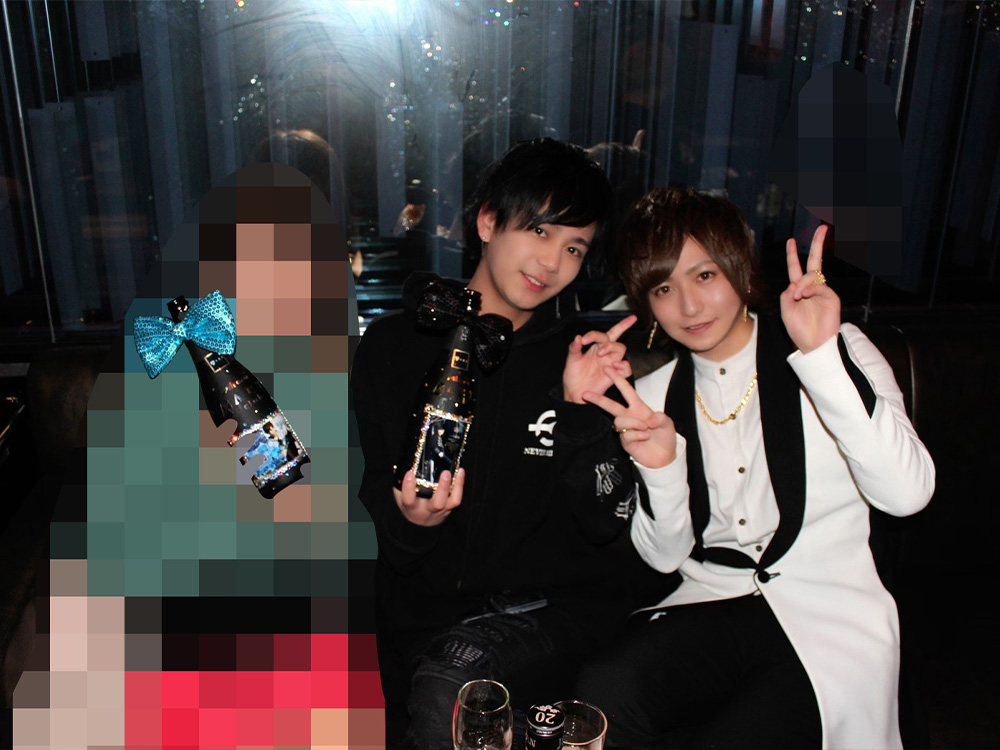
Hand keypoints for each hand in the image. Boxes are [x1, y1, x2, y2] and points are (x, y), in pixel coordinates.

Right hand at [393, 468, 464, 526]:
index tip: (410, 473)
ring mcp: (441, 510)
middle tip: (445, 473)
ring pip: (451, 502)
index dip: (408, 487)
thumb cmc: (411, 505)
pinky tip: (460, 472)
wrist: (421, 523)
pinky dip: (460, 485)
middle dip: (443, 488)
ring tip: (456, 471)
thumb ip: (399, 484)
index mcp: (412, 507)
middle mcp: (427, 510)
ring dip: (456, 487)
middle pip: (437, 503)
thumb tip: (399, 467)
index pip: (408, 500)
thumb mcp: (401, 497)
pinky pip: (457, 498)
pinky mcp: (450, 508)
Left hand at [563, 315, 636, 402]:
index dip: (594, 333)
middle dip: (607, 337)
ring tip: (600, 353)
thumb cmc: (574, 375)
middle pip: (615, 338)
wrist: (574, 392)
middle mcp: (605, 354)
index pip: (602, 334)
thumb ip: (574, 348)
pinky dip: (624, 366)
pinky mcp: (614, 376)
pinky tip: (614, 365)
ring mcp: (610, 364)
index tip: (583, 339)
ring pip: (621, 349)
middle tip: (597, 347)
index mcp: (595, 347)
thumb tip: (577, 337)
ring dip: (612, 347)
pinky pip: (626, 369)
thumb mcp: (572, 360)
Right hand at [583, 367, 677, 468]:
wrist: (664, 457)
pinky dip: (638, 435)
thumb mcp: (667, 423)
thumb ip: (660, 417)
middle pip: (611, 405)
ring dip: (633, 423)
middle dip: (598, 399)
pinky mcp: (626, 441)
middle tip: (585, 394)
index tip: (608, 368)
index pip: (626, 390)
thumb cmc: (664, 437)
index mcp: (639, 407)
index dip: (618, 379)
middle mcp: (630, 416)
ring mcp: (626, 429)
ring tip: (646, 429)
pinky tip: (645, 437)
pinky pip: (626, 434)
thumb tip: (648, 419)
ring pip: (619, 420)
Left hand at [780, 224, 840, 352]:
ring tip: (797, 295)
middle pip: (815, 261)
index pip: (795, 268)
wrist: (812, 345)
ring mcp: (822, 291)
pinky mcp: (831, 297)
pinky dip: (809, 288)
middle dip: (818, 244)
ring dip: (802, 282)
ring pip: (812, 276)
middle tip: (822, 228)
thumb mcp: (786, 310)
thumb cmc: (798, 330)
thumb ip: (787, 295)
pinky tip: (803, 294)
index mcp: (798, 290)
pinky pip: (819, 286)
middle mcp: (811, 288)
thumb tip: (795, 283)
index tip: (791, 241)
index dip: (792, 255)